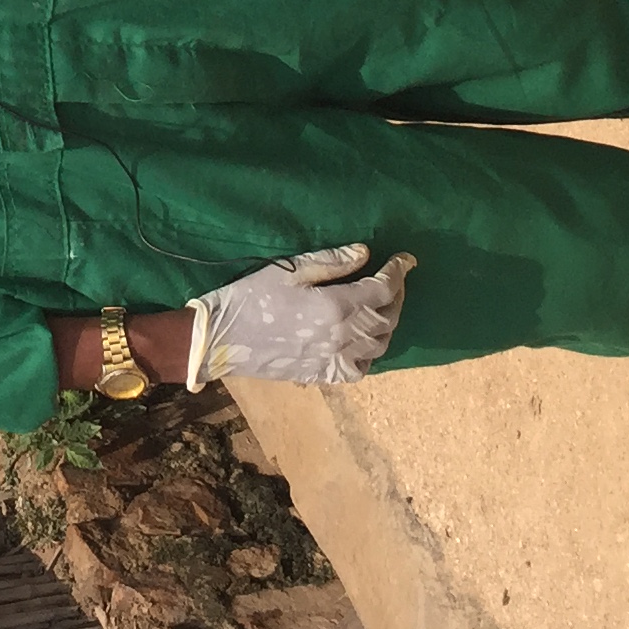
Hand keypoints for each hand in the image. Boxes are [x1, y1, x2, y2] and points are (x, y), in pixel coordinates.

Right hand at [187, 246, 417, 385]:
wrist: (222, 339)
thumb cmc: (251, 297)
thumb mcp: (288, 270)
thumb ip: (331, 261)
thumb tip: (366, 253)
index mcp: (335, 307)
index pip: (382, 289)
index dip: (398, 271)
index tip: (406, 258)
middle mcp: (342, 338)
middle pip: (387, 318)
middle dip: (398, 295)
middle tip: (396, 278)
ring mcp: (334, 361)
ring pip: (380, 346)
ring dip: (389, 323)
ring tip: (384, 306)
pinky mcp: (323, 375)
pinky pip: (360, 369)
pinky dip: (371, 353)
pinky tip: (364, 340)